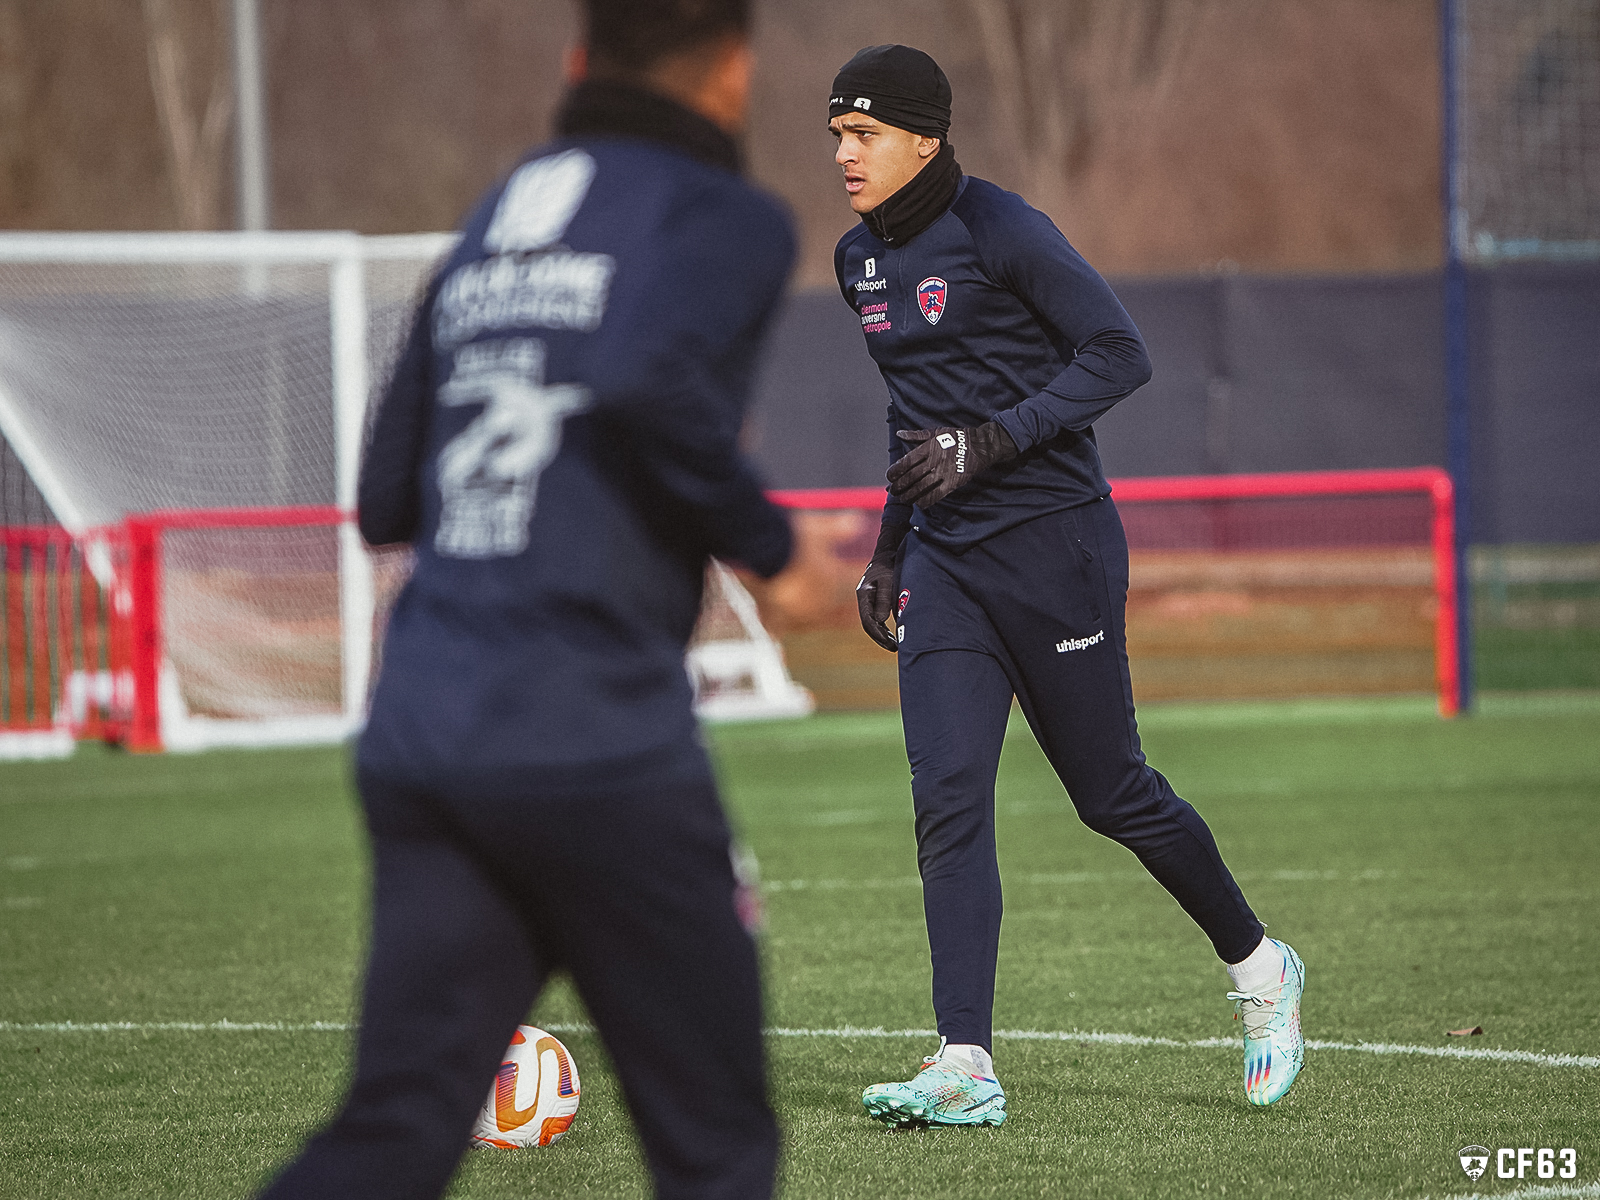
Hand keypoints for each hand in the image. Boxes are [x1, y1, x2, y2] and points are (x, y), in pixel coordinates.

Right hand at [856, 556, 898, 651]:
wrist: (889, 550)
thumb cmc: (890, 564)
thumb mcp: (887, 580)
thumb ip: (883, 598)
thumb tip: (880, 620)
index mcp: (864, 594)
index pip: (868, 620)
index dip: (878, 634)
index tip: (890, 643)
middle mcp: (864, 599)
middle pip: (869, 624)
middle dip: (880, 638)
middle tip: (894, 648)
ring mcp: (869, 599)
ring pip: (873, 622)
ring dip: (882, 635)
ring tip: (895, 645)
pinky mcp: (876, 599)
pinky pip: (877, 618)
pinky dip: (884, 627)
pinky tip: (892, 634)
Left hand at [886, 422, 1017, 507]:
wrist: (981, 445)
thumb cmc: (957, 437)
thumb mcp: (936, 432)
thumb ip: (916, 435)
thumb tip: (899, 433)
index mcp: (929, 447)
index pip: (906, 461)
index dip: (895, 471)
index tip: (889, 476)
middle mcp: (935, 460)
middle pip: (912, 476)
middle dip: (900, 486)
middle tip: (893, 491)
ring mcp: (945, 472)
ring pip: (922, 487)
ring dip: (910, 495)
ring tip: (903, 499)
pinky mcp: (954, 482)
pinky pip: (937, 495)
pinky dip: (926, 501)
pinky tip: (919, 504)